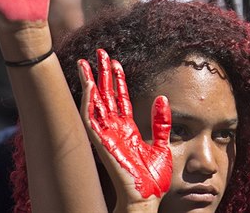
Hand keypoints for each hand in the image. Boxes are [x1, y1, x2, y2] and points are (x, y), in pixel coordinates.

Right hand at [79, 49, 171, 209]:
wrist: (146, 198)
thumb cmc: (152, 178)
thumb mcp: (161, 144)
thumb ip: (161, 122)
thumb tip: (163, 98)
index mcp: (127, 129)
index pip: (120, 98)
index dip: (117, 80)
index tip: (115, 62)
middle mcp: (114, 130)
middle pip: (104, 96)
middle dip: (101, 73)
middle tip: (99, 52)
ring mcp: (107, 136)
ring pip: (94, 104)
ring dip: (89, 83)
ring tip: (85, 62)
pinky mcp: (103, 144)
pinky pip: (91, 120)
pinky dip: (88, 103)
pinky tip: (89, 86)